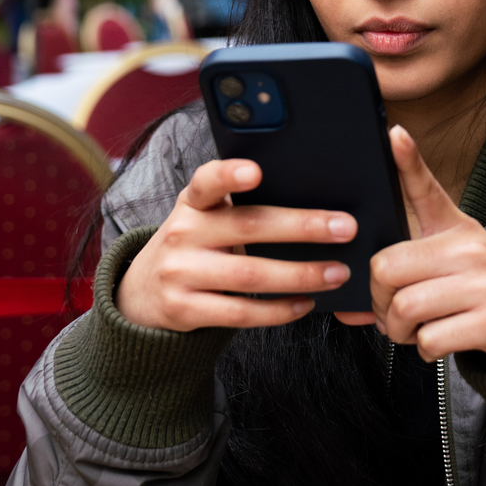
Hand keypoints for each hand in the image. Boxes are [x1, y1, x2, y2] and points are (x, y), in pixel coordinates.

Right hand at [117, 158, 357, 331]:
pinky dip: (278, 310)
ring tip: (337, 273)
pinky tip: (305, 303)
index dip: (229, 175)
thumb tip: (313, 209)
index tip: (256, 172)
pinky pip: (240, 313)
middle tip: (345, 228)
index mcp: (193, 203)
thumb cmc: (191, 247)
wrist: (140, 294)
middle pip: (249, 227)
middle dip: (302, 227)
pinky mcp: (184, 309)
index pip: (207, 181)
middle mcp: (183, 233)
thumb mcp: (203, 218)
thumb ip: (239, 208)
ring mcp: (181, 273)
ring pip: (250, 275)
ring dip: (300, 275)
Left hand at [340, 127, 485, 365]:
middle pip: (388, 269)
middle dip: (379, 301)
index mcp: (458, 230)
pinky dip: (425, 350)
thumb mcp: (465, 257)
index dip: (408, 161)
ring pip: (405, 308)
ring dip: (399, 331)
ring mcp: (483, 286)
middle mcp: (470, 251)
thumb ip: (412, 271)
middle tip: (391, 313)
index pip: (426, 190)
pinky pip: (431, 339)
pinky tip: (439, 343)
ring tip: (414, 331)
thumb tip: (353, 302)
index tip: (394, 134)